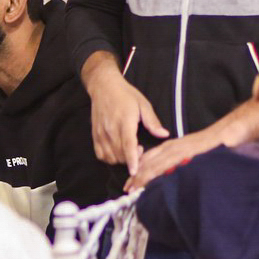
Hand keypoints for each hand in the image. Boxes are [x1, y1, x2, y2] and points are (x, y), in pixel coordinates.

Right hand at [82, 54, 168, 174]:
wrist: (104, 87)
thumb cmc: (126, 95)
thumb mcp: (143, 104)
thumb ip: (153, 122)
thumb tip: (164, 134)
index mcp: (125, 121)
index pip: (128, 145)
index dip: (132, 160)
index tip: (135, 171)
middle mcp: (111, 129)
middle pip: (120, 154)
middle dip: (131, 159)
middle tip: (140, 150)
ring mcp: (101, 133)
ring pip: (110, 157)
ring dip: (121, 160)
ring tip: (130, 150)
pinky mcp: (95, 135)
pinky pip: (101, 155)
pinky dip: (109, 158)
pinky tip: (118, 152)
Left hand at [124, 128, 220, 190]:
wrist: (227, 132)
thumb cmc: (211, 145)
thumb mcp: (190, 153)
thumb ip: (180, 162)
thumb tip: (170, 176)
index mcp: (172, 146)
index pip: (150, 158)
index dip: (139, 170)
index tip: (131, 183)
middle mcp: (173, 147)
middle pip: (149, 162)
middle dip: (136, 176)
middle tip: (127, 190)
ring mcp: (179, 150)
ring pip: (156, 164)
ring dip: (143, 177)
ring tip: (133, 190)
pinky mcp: (186, 154)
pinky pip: (168, 165)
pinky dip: (157, 174)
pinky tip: (152, 183)